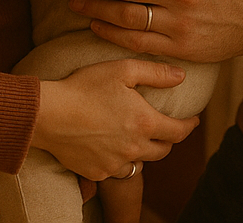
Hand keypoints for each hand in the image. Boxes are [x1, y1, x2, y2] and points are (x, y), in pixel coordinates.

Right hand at [31, 59, 196, 180]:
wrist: (49, 114)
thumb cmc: (85, 87)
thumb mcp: (122, 70)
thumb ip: (156, 73)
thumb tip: (182, 76)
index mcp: (145, 123)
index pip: (179, 131)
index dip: (189, 126)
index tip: (193, 120)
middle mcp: (134, 148)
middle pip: (163, 151)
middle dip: (168, 140)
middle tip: (165, 128)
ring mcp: (116, 163)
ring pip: (141, 163)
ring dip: (144, 152)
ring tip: (139, 139)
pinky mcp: (98, 172)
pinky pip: (117, 170)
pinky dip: (120, 160)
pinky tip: (113, 147)